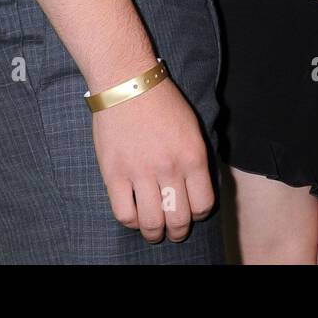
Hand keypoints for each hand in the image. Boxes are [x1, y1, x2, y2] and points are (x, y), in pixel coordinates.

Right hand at [91, 77, 215, 242]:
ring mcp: (140, 173)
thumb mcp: (192, 127)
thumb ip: (195, 159)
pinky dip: (131, 222)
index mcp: (192, 156)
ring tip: (154, 231)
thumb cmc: (163, 102)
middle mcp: (169, 168)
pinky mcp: (114, 175)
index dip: (199, 214)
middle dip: (178, 231)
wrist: (128, 84)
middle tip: (174, 230)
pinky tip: (135, 216)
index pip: (203, 204)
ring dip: (155, 233)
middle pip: (178, 219)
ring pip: (151, 223)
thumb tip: (196, 188)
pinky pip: (124, 214)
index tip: (193, 212)